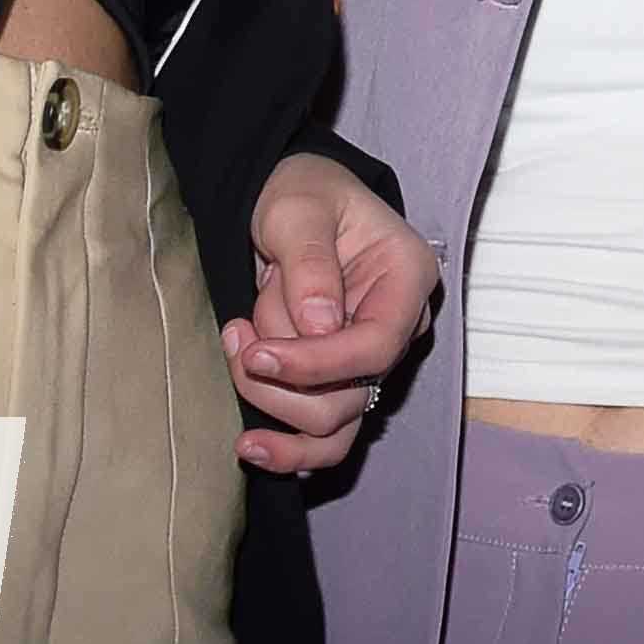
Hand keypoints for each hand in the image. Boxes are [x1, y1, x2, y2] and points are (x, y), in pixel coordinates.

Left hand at [232, 153, 439, 473]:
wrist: (291, 202)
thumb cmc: (302, 194)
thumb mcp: (298, 210)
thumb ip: (310, 264)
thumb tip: (322, 326)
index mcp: (407, 277)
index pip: (375, 346)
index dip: (316, 363)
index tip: (256, 353)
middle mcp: (400, 327)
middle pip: (351, 395)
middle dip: (280, 382)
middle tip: (236, 336)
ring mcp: (370, 360)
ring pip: (332, 425)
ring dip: (271, 401)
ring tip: (235, 345)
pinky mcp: (340, 381)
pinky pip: (323, 437)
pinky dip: (286, 449)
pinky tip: (249, 444)